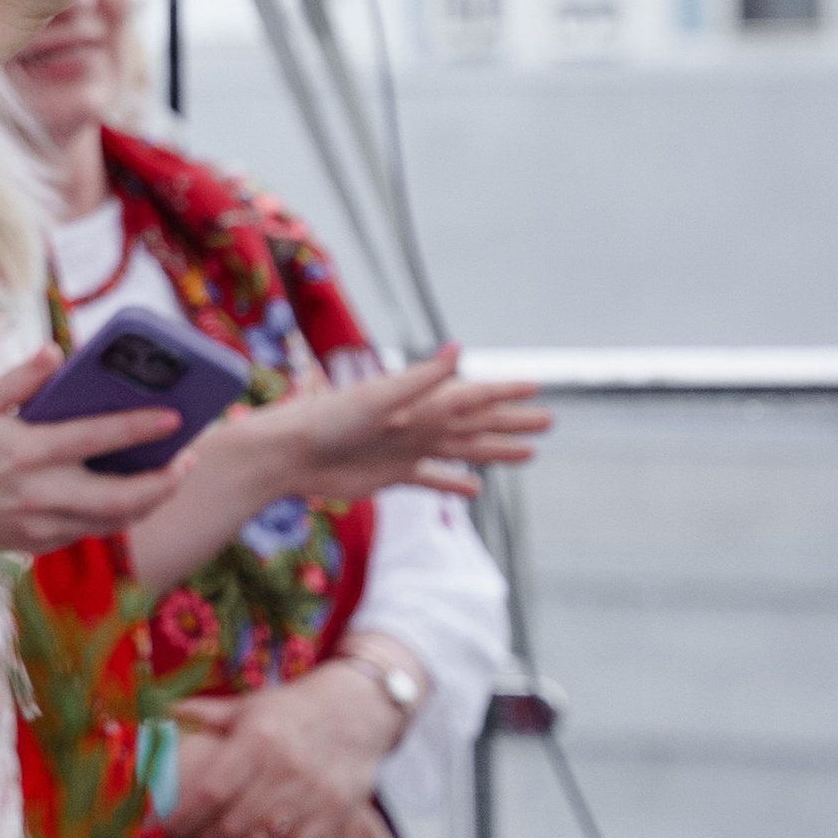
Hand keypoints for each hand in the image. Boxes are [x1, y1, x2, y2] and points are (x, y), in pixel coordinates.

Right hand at [0, 343, 189, 556]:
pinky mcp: (33, 545)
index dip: (142, 427)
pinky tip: (126, 495)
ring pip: (112, 522)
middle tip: (189, 460)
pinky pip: (87, 532)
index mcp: (26, 452)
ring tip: (169, 477)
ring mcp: (38, 527)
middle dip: (166, 481)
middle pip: (122, 498)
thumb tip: (57, 354)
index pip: (99, 438)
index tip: (176, 418)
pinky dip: (113, 515)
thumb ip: (19, 380)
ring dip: (148, 502)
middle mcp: (39, 494)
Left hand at [169, 669, 403, 837]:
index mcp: (260, 738)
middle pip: (232, 826)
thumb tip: (158, 716)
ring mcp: (315, 797)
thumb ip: (204, 715)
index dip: (184, 817)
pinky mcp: (335, 817)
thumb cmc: (292, 709)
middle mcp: (288, 769)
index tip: (165, 826)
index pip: (211, 791)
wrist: (359, 712)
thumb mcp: (248, 705)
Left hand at [204, 347, 549, 511]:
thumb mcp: (379, 397)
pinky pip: (431, 480)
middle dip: (511, 421)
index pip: (473, 395)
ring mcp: (406, 449)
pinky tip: (475, 490)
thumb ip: (421, 379)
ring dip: (493, 450)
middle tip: (549, 420)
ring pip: (461, 449)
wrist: (288, 454)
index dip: (505, 391)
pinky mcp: (390, 476)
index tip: (538, 386)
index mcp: (418, 401)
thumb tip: (459, 348)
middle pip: (475, 422)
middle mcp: (417, 422)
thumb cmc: (327, 420)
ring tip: (529, 453)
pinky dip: (453, 483)